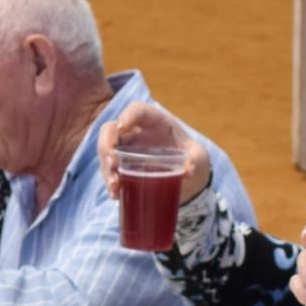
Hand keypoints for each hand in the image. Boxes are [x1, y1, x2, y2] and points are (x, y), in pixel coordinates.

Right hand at [96, 99, 211, 203]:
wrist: (189, 179)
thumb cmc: (193, 160)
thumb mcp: (200, 159)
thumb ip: (196, 161)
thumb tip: (189, 169)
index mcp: (156, 122)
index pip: (138, 110)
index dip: (128, 116)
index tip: (122, 127)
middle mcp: (136, 133)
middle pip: (112, 129)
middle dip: (107, 144)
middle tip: (112, 163)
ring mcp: (127, 150)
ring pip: (106, 151)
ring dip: (106, 167)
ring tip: (115, 185)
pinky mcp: (123, 167)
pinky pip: (109, 171)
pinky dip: (110, 182)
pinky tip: (116, 195)